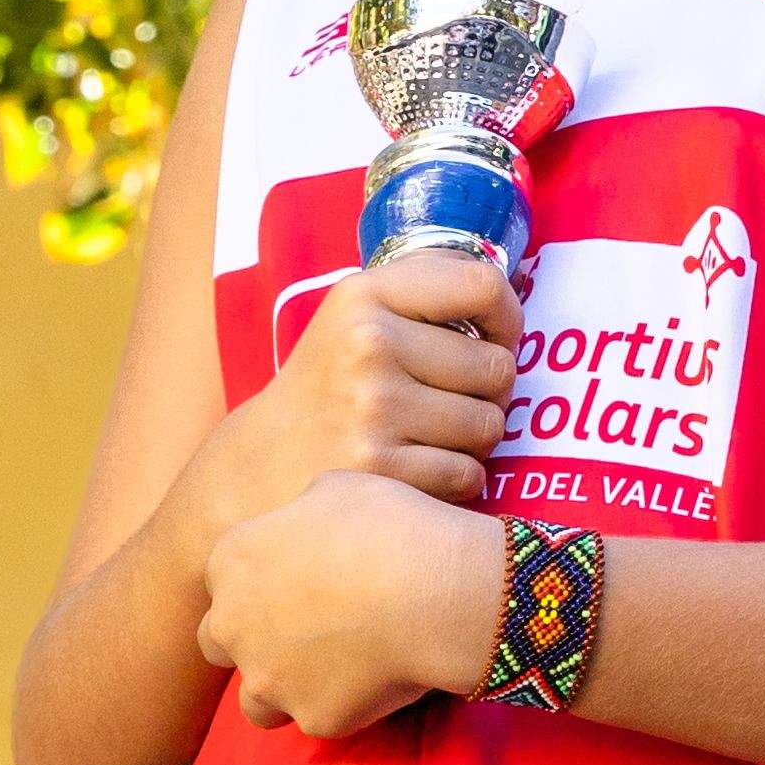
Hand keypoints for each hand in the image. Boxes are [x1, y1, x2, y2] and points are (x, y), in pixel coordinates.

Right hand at [163, 245, 518, 563]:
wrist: (255, 467)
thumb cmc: (327, 385)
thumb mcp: (356, 314)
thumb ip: (426, 287)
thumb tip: (508, 293)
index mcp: (364, 296)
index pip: (483, 286)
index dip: (508, 317)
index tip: (496, 337)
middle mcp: (368, 345)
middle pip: (499, 368)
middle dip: (488, 390)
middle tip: (448, 399)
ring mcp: (373, 411)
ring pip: (490, 426)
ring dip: (473, 438)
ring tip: (428, 434)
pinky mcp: (380, 473)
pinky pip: (468, 475)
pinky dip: (454, 479)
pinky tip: (416, 468)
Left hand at [197, 471, 500, 738]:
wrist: (436, 590)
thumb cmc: (391, 526)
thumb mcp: (338, 487)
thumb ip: (303, 509)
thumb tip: (311, 519)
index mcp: (233, 560)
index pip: (222, 579)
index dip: (259, 581)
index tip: (296, 580)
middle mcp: (233, 624)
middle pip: (218, 641)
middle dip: (251, 638)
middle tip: (305, 627)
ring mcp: (269, 678)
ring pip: (256, 700)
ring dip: (284, 686)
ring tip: (335, 669)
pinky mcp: (314, 717)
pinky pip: (320, 716)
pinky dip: (343, 703)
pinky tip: (379, 679)